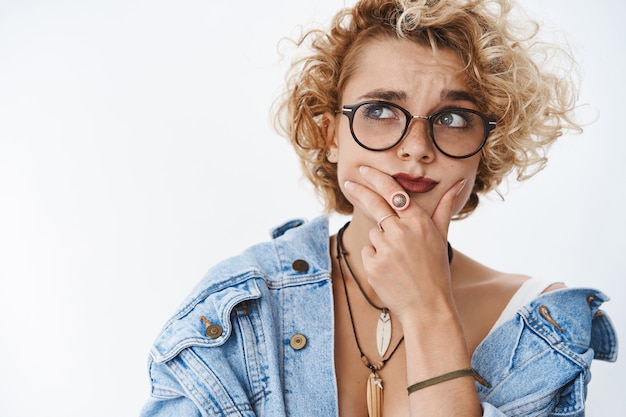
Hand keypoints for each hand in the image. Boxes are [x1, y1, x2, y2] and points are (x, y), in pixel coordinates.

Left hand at [343, 165, 465, 321]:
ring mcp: (385, 248)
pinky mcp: (372, 264)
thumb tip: (457, 184)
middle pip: (374, 204)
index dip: (376, 178)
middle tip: (348, 182)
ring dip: (381, 240)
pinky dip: (375, 257)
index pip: (393, 192)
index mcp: (419, 223)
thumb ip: (443, 208)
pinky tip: (390, 269)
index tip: (364, 170)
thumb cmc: (435, 271)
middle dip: (360, 190)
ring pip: (374, 232)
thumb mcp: (441, 238)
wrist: (427, 307)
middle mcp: (401, 232)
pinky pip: (368, 250)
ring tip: (398, 259)